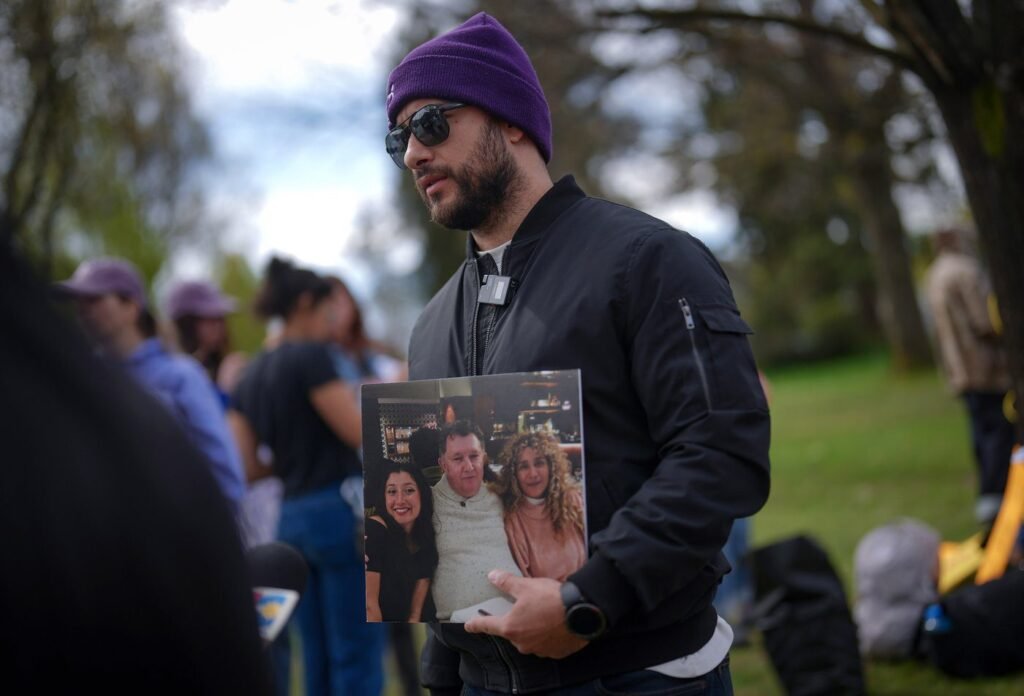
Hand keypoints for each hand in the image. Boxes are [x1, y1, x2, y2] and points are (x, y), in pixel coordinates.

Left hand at [464, 570, 587, 658]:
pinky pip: (546, 644)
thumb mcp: (526, 586)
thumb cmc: (551, 599)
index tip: (468, 626)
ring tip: (544, 614)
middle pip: (512, 632)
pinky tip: (555, 624)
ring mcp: (539, 650)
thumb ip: (507, 582)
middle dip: (516, 621)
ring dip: (533, 629)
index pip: (488, 626)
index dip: (476, 625)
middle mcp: (522, 643)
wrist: (582, 612)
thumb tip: (492, 576)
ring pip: (529, 639)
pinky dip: (547, 635)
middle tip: (527, 608)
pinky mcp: (555, 653)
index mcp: (511, 627)